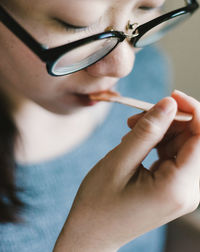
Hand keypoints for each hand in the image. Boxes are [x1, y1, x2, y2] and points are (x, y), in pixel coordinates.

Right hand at [54, 90, 199, 251]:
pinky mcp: (174, 188)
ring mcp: (183, 191)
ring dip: (161, 130)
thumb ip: (147, 131)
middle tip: (137, 117)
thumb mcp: (119, 162)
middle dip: (170, 120)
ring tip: (131, 129)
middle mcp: (188, 191)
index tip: (171, 96)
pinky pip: (175, 154)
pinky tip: (137, 141)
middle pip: (194, 139)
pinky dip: (158, 142)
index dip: (193, 110)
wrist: (93, 234)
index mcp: (177, 188)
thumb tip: (170, 103)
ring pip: (184, 144)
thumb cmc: (99, 202)